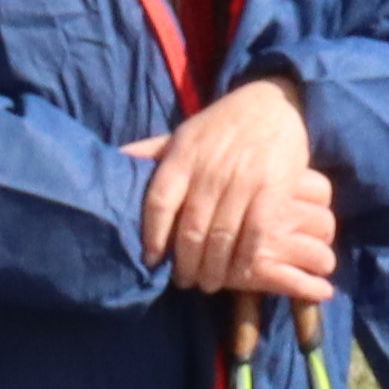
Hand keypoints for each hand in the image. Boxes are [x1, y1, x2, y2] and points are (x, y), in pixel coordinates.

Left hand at [127, 77, 333, 302]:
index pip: (158, 202)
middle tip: (184, 282)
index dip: (152, 236)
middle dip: (186, 264)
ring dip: (214, 268)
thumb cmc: (222, 126)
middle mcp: (210, 169)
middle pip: (190, 228)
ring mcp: (244, 180)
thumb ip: (152, 152)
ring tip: (208, 284)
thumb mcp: (184, 133)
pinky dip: (245, 258)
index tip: (151, 261)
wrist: (274, 104)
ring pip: (222, 236)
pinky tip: (240, 272)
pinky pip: (256, 233)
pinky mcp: (274, 189)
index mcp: (183, 156)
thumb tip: (115, 160)